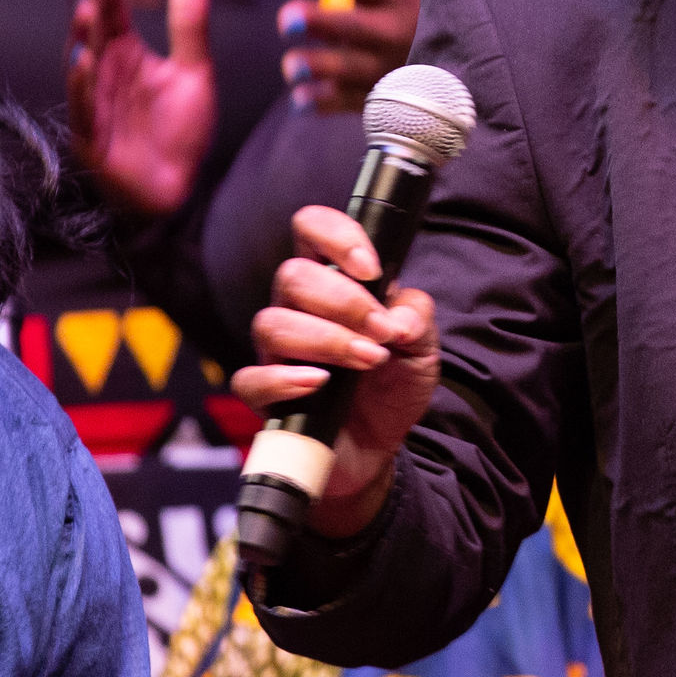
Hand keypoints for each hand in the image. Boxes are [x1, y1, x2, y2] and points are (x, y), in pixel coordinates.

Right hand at [65, 0, 214, 220]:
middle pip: (92, 26)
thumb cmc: (179, 132)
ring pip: (82, 61)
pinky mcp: (91, 133)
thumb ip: (190, 20)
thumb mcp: (195, 70)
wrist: (177, 188)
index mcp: (128, 51)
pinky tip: (84, 62)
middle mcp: (106, 69)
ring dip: (81, 36)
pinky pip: (83, 106)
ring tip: (85, 9)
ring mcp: (95, 100)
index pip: (111, 6)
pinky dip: (82, 85)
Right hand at [229, 203, 442, 529]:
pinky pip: (252, 377)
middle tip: (380, 333)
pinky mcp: (265, 396)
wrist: (380, 447)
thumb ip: (418, 319)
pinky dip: (286, 379)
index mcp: (332, 282)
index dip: (335, 236)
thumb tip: (397, 319)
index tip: (370, 268)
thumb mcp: (424, 348)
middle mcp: (297, 309)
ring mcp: (276, 351)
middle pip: (292, 275)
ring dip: (326, 339)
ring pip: (272, 322)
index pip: (311, 229)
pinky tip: (320, 384)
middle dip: (343, 301)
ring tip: (367, 361)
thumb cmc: (393, 386)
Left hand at [281, 0, 429, 113]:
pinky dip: (328, 102)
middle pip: (354, 26)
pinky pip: (353, 101)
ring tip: (292, 65)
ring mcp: (388, 65)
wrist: (470, 44)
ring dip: (321, 68)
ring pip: (351, 69)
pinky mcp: (383, 93)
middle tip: (288, 19)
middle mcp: (393, 29)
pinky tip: (301, 100)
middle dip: (322, 23)